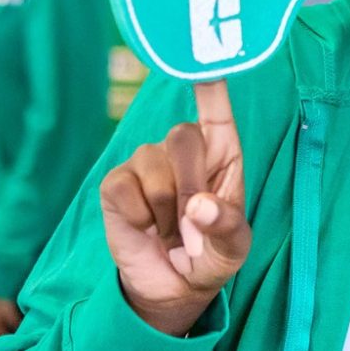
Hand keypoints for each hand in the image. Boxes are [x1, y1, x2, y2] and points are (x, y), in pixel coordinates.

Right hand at [97, 79, 250, 335]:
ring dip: (165, 210)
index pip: (216, 112)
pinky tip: (145, 227)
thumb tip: (200, 206)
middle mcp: (183, 151)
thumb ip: (226, 226)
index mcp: (222, 156)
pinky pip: (125, 187)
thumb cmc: (210, 257)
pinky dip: (138, 215)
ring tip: (171, 230)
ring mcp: (146, 163)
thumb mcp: (233, 248)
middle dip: (190, 184)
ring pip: (153, 166)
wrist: (172, 288)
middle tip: (193, 221)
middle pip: (182, 136)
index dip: (211, 84)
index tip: (206, 62)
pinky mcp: (116, 183)